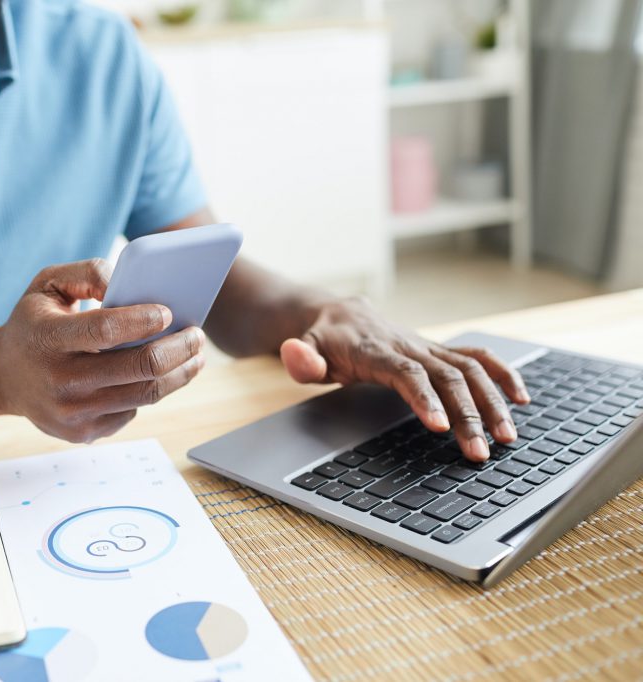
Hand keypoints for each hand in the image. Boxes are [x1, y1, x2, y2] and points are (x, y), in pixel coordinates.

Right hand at [0, 259, 205, 442]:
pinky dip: (150, 390)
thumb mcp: (48, 284)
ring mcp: (71, 412)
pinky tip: (159, 375)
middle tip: (196, 336)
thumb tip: (128, 284)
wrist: (2, 376)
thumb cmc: (34, 322)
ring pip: (144, 394)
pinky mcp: (83, 433)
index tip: (169, 312)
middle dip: (178, 349)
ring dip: (179, 374)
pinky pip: (132, 411)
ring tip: (195, 357)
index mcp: (48, 338)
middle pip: (138, 368)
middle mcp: (59, 380)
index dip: (143, 321)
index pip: (105, 330)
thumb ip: (88, 274)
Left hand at [278, 297, 529, 461]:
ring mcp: (428, 347)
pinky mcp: (440, 351)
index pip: (406, 372)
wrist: (338, 313)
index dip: (425, 397)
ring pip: (469, 369)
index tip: (440, 426)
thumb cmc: (322, 339)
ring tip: (508, 437)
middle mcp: (409, 346)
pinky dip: (503, 374)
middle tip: (480, 451)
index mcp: (376, 350)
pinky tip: (523, 400)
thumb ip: (300, 357)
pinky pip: (478, 358)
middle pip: (447, 376)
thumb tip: (294, 353)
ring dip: (493, 401)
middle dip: (468, 413)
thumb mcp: (304, 348)